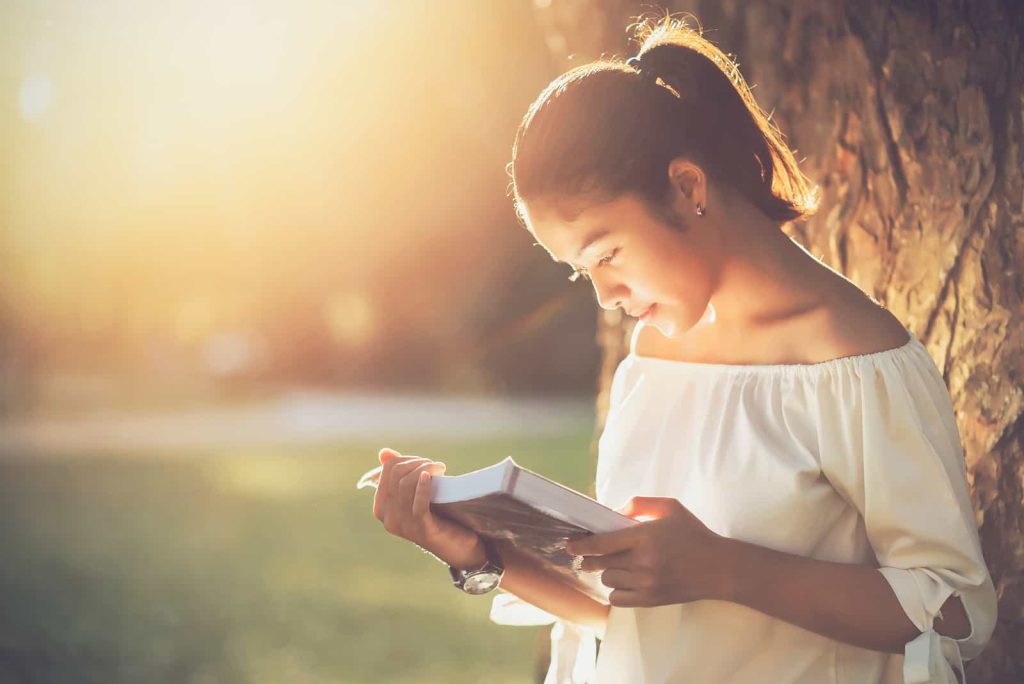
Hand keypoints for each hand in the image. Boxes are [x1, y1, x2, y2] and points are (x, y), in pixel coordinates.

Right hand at [371, 447, 484, 568]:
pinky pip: (418, 504)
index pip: (387, 470)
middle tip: (435, 466)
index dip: (407, 459)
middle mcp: (388, 518)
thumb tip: (384, 453)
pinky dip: (423, 487)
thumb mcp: (415, 495)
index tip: (424, 462)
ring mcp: (403, 526)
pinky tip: (431, 476)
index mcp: (382, 508)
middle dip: (417, 463)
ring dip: (425, 469)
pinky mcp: (422, 529)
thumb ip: (399, 475)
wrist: (459, 547)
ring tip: (440, 468)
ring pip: (406, 484)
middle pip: (396, 474)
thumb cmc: (438, 516)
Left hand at [564, 496, 732, 607]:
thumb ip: (639, 504)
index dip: (581, 544)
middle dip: (590, 557)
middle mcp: (643, 561)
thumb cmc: (694, 534)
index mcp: (645, 536)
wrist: (719, 568)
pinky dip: (615, 590)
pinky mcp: (650, 600)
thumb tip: (613, 511)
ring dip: (607, 572)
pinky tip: (623, 581)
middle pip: (600, 562)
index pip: (601, 543)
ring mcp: (646, 583)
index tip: (570, 544)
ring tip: (617, 565)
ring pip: (608, 580)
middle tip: (587, 554)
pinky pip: (617, 599)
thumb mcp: (670, 507)